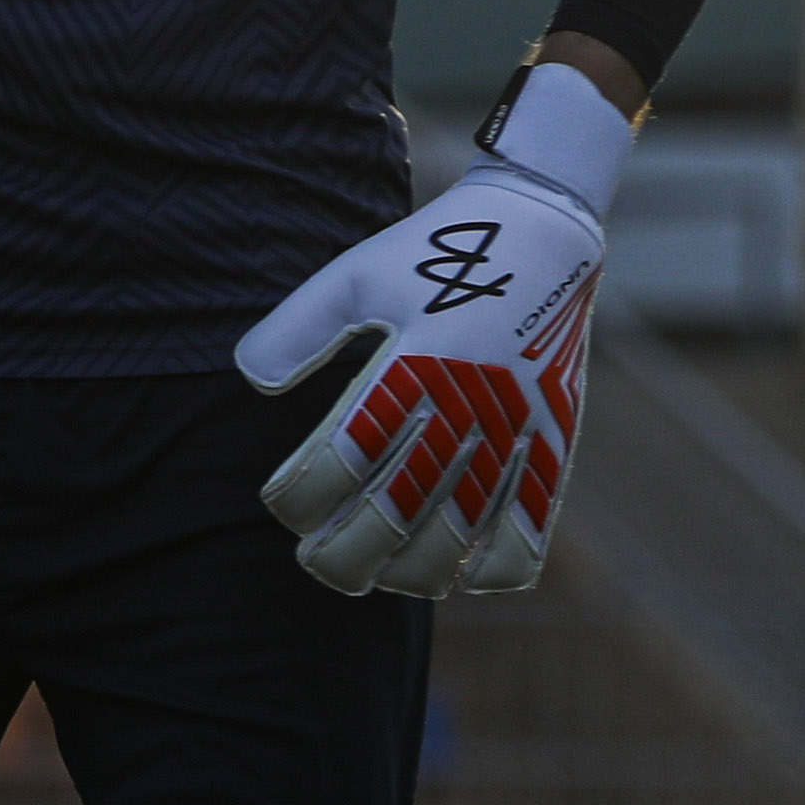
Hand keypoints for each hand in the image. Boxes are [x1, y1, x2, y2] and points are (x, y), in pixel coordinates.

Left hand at [238, 61, 629, 599]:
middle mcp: (466, 404)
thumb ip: (298, 326)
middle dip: (340, 552)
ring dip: (403, 570)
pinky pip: (530, 530)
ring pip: (455, 536)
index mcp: (412, 364)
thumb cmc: (433, 253)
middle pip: (392, 513)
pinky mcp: (553, 442)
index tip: (280, 501)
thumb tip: (251, 380)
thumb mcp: (356, 273)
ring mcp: (515, 430)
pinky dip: (490, 568)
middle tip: (312, 558)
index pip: (341, 459)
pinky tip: (453, 574)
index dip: (299, 496)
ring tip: (370, 573)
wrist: (540, 230)